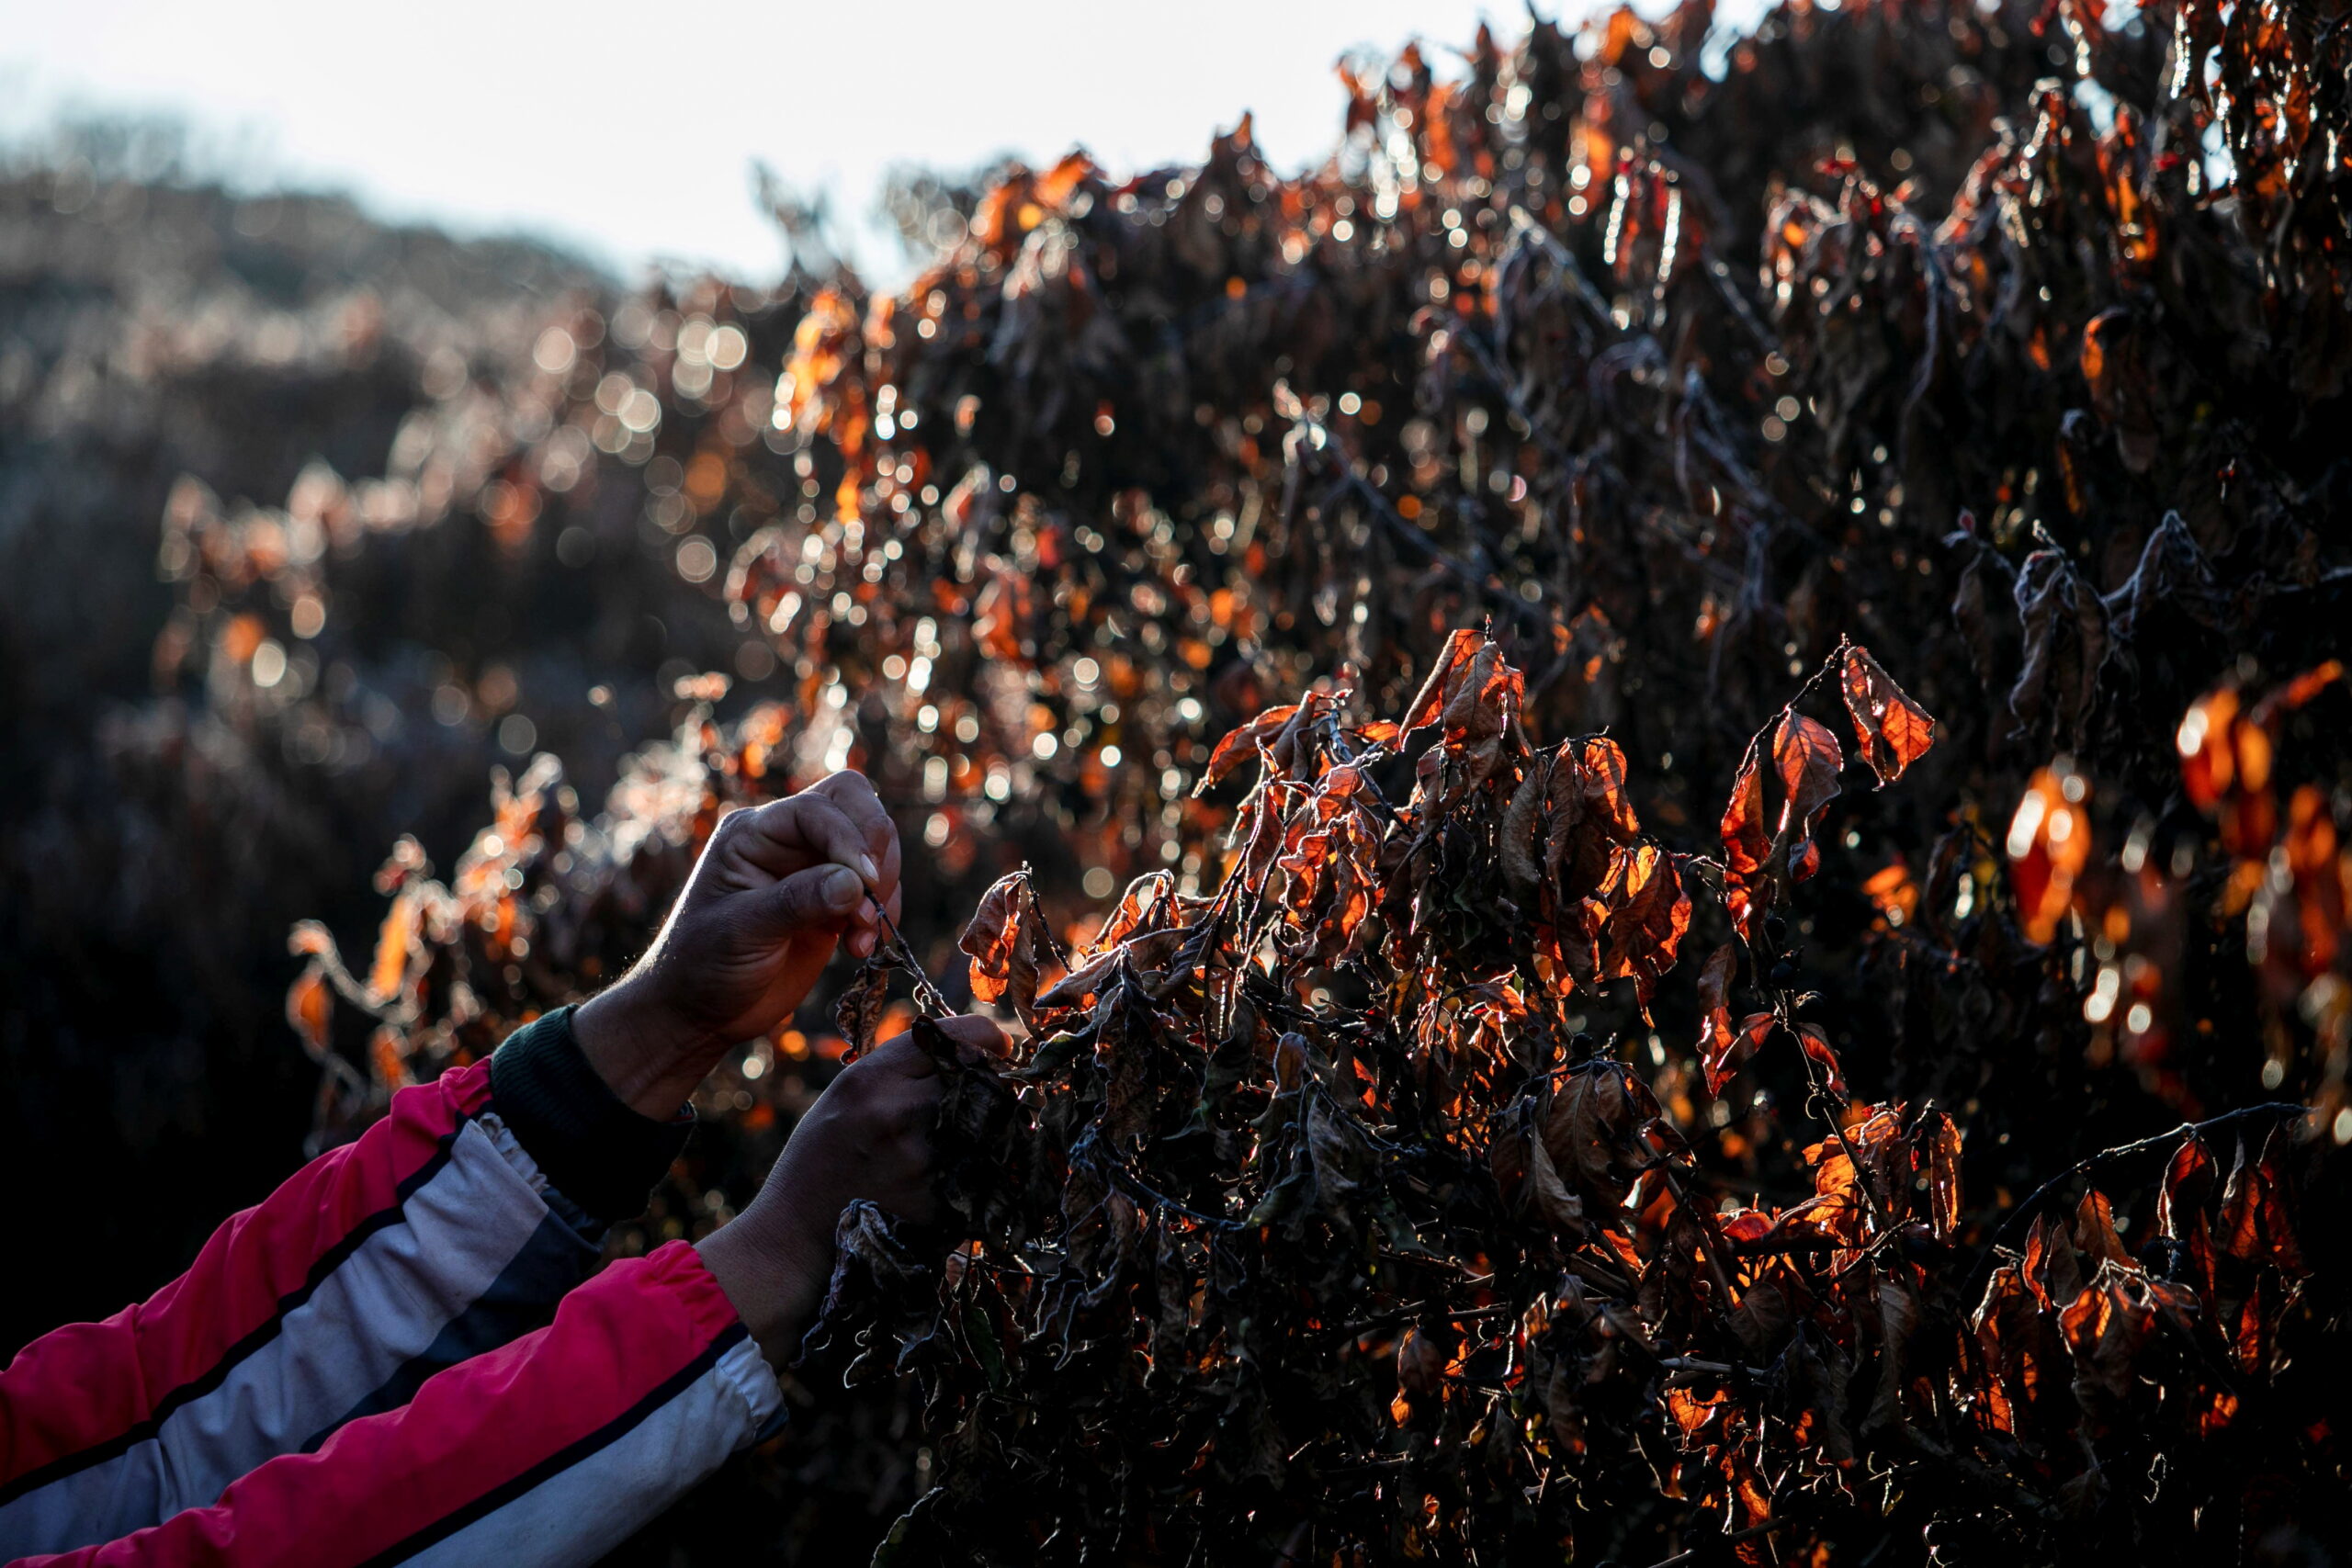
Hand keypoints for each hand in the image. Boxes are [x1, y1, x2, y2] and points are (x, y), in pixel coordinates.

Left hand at [573, 771, 902, 1117]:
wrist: (702, 1012)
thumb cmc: (703, 966)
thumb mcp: (743, 932)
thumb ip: (797, 902)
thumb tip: (855, 883)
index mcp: (752, 833)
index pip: (817, 809)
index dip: (848, 839)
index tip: (865, 885)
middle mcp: (785, 840)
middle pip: (854, 805)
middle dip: (875, 851)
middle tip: (870, 903)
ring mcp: (812, 867)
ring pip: (875, 844)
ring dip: (883, 888)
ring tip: (861, 936)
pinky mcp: (833, 899)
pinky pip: (877, 886)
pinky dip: (883, 913)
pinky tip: (859, 947)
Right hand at [696, 1016, 1009, 1365]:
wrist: (795, 1235)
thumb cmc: (824, 1158)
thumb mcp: (847, 1095)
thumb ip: (903, 1069)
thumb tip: (973, 1050)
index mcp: (871, 1078)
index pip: (957, 1036)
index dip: (987, 1040)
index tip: (997, 1050)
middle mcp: (897, 1112)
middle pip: (981, 1080)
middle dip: (989, 1087)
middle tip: (980, 1099)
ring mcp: (920, 1161)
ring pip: (989, 1128)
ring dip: (987, 1132)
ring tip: (960, 1143)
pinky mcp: (937, 1203)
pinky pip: (982, 1174)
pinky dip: (978, 1174)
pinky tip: (949, 1181)